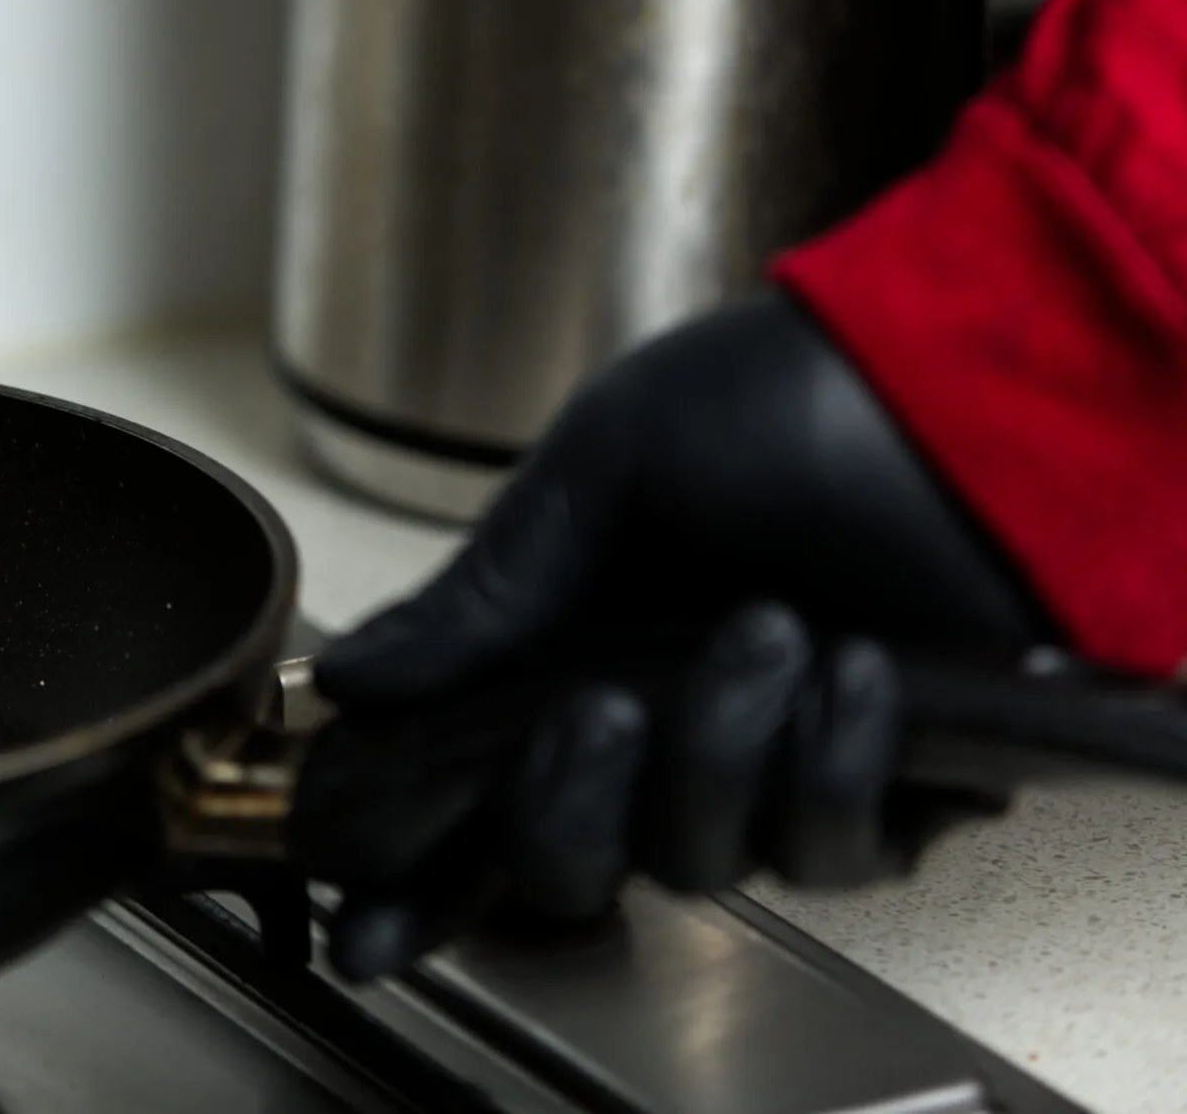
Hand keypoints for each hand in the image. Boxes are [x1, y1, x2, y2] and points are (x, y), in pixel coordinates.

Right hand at [296, 292, 1060, 978]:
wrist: (960, 388)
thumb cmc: (779, 403)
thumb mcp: (599, 472)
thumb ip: (480, 599)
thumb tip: (348, 685)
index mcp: (562, 660)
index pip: (464, 799)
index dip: (410, 876)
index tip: (363, 920)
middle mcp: (653, 734)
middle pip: (564, 866)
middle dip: (560, 808)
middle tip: (595, 714)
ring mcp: (763, 769)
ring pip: (696, 859)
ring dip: (720, 756)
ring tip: (767, 631)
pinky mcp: (884, 790)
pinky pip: (833, 847)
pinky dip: (833, 764)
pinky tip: (853, 669)